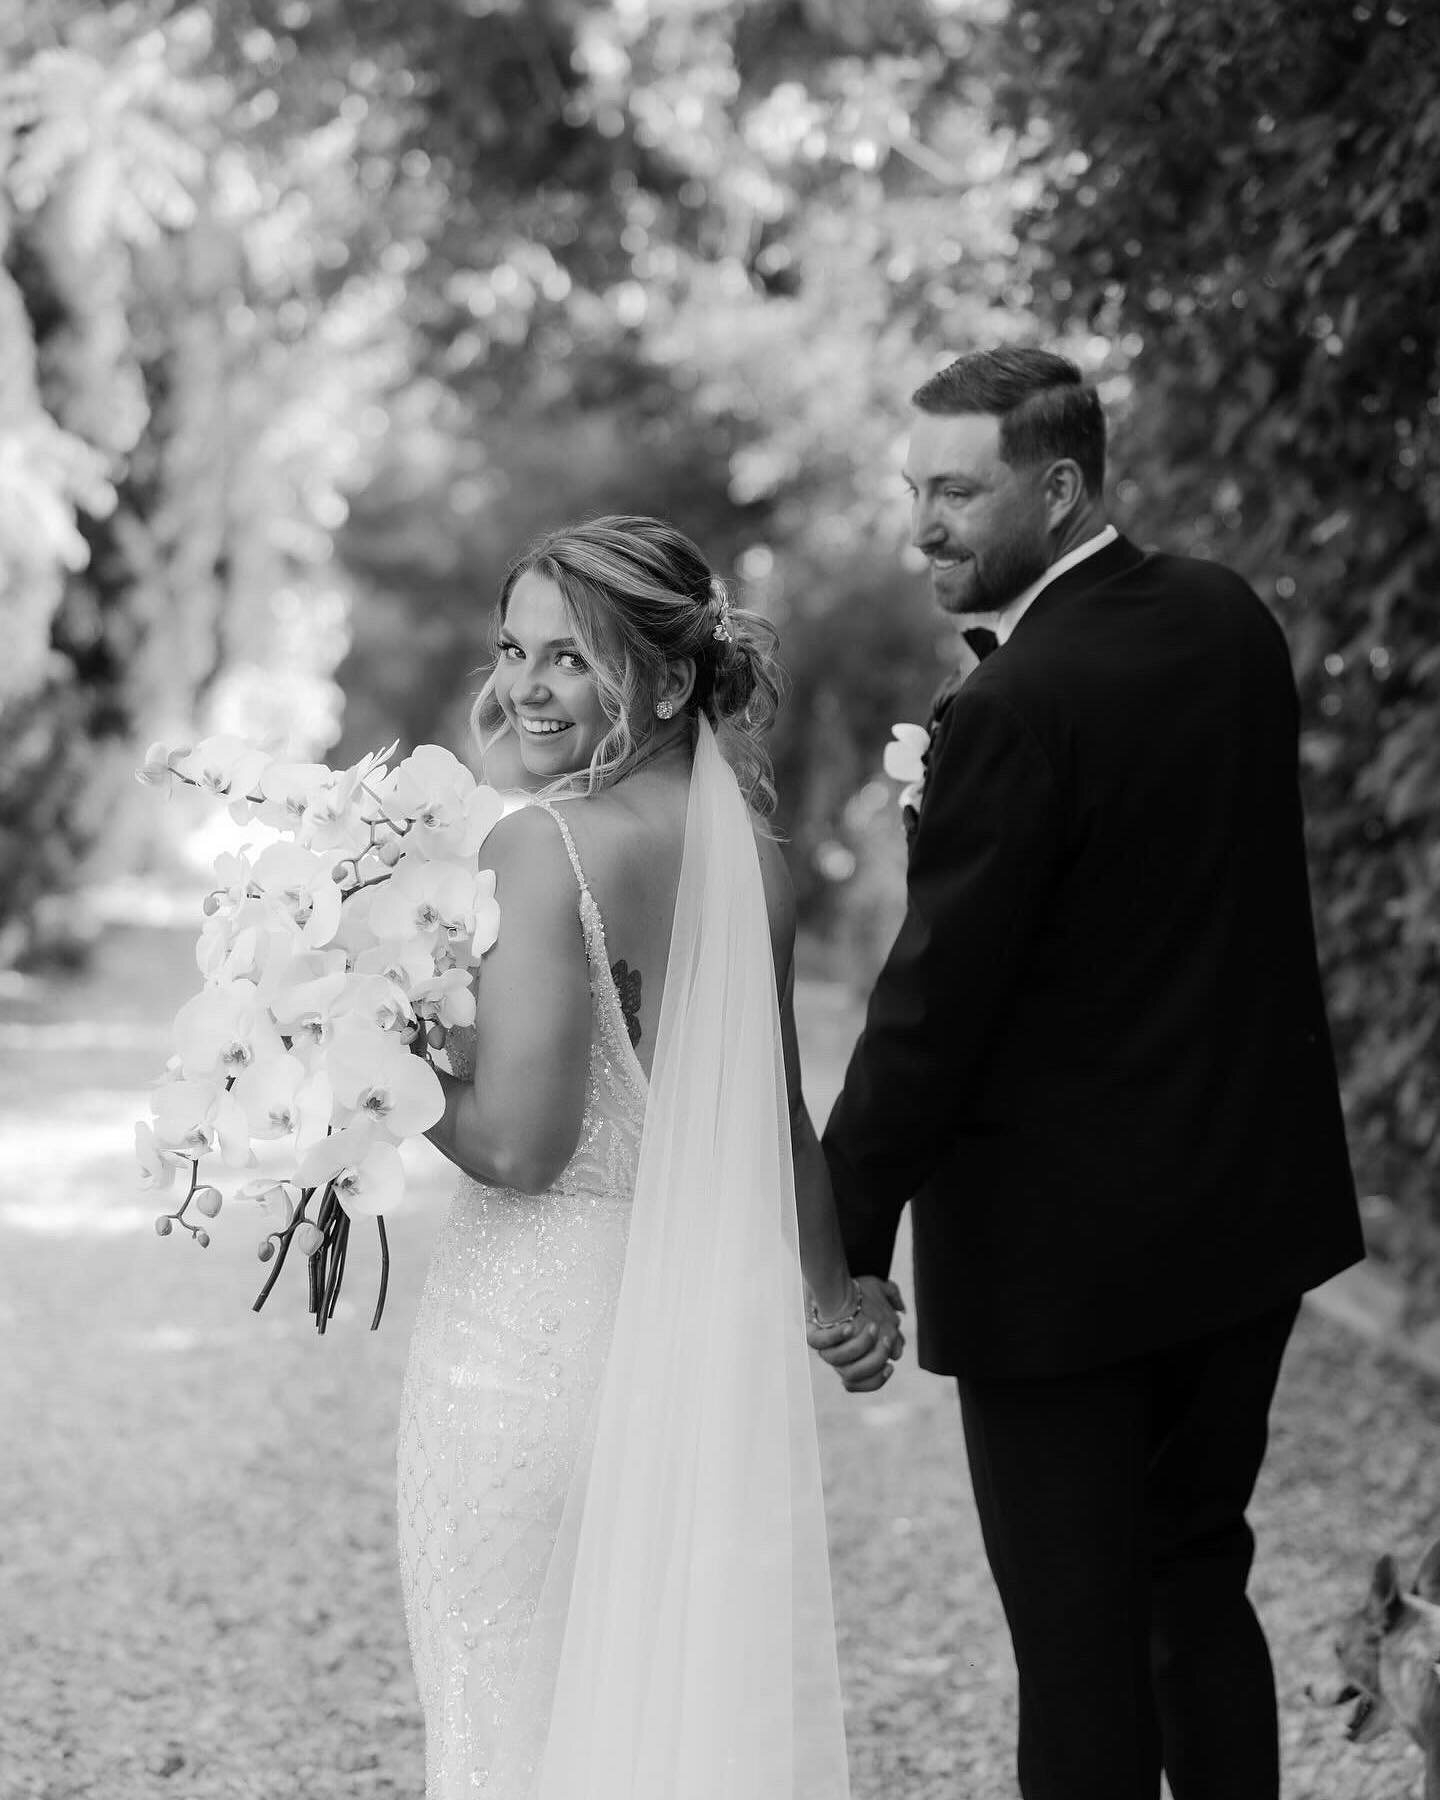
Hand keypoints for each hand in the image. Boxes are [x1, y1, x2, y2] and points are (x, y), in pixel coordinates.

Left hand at [807, 1275, 906, 1392]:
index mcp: (855, 1354)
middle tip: (885, 1339)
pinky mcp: (811, 1331)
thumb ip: (891, 1297)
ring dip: (858, 1347)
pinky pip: (817, 1343)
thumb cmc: (855, 1286)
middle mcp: (838, 1353)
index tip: (890, 1366)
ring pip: (836, 1361)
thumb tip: (900, 1312)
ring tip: (871, 1327)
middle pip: (852, 1375)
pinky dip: (834, 1337)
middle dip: (873, 1361)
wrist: (833, 1274)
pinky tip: (847, 1326)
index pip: (865, 1381)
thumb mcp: (877, 1288)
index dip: (878, 1378)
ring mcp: (825, 1344)